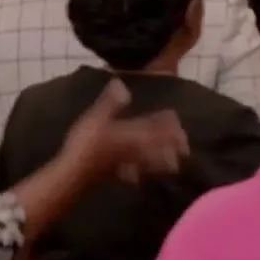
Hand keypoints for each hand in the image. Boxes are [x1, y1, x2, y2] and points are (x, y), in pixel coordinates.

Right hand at [60, 79, 188, 182]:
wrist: (74, 173)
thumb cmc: (87, 143)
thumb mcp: (97, 117)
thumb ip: (111, 102)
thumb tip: (120, 82)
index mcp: (137, 132)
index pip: (160, 125)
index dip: (169, 121)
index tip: (174, 117)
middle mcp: (140, 148)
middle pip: (163, 146)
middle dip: (175, 144)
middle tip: (184, 145)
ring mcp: (132, 164)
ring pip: (156, 163)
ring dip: (166, 160)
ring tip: (174, 162)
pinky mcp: (121, 176)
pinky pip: (138, 175)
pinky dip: (144, 174)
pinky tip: (143, 177)